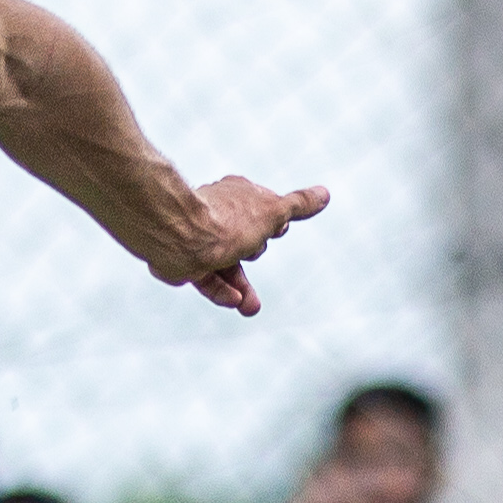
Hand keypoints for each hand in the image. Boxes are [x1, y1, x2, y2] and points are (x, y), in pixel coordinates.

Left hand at [154, 173, 329, 315]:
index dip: (273, 223)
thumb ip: (298, 205)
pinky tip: (235, 302)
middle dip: (255, 253)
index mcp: (238, 195)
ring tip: (251, 308)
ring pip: (226, 266)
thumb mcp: (273, 212)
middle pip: (245, 241)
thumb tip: (324, 194)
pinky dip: (222, 291)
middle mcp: (217, 216)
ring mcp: (199, 239)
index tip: (277, 229)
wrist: (178, 234)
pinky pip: (208, 280)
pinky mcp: (185, 262)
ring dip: (241, 288)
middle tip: (253, 252)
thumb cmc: (228, 220)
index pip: (263, 210)